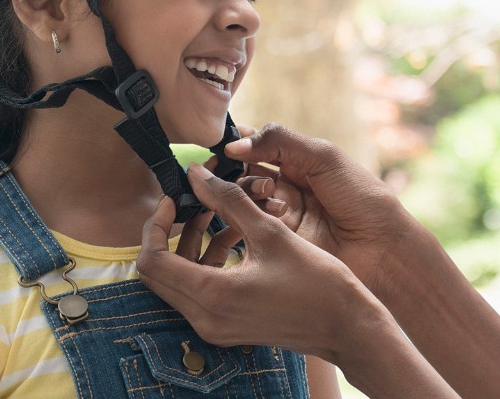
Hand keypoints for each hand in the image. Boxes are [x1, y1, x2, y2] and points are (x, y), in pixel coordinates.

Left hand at [138, 162, 382, 360]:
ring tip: (214, 211)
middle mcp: (204, 317)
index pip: (152, 260)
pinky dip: (205, 261)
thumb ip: (228, 200)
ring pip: (178, 280)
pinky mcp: (226, 326)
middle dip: (167, 233)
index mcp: (211, 295)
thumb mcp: (270, 232)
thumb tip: (195, 174)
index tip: (172, 199)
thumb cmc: (316, 281)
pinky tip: (231, 233)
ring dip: (189, 244)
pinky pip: (198, 290)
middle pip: (158, 273)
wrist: (346, 325)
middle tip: (188, 202)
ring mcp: (214, 326)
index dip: (154, 225)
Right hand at [223, 123, 413, 295]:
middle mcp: (285, 186)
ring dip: (247, 191)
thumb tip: (233, 145)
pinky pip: (249, 223)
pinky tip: (267, 213)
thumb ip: (279, 142)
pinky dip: (250, 214)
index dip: (237, 143)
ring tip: (269, 194)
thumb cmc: (361, 197)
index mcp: (299, 161)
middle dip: (233, 169)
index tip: (224, 145)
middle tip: (228, 170)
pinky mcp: (276, 241)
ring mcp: (279, 214)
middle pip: (242, 171)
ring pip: (242, 197)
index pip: (256, 145)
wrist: (382, 248)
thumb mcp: (323, 157)